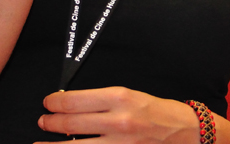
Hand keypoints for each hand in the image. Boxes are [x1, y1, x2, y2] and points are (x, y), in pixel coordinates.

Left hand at [37, 87, 199, 142]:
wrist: (187, 133)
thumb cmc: (159, 112)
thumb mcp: (131, 96)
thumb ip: (103, 102)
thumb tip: (72, 106)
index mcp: (120, 98)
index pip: (75, 100)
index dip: (55, 102)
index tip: (48, 103)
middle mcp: (118, 121)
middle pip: (71, 123)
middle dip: (50, 123)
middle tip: (42, 122)